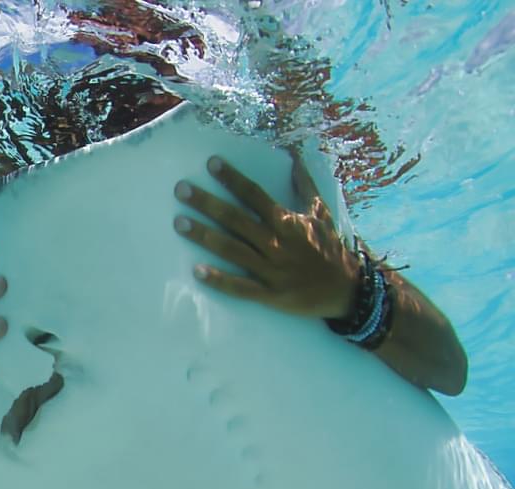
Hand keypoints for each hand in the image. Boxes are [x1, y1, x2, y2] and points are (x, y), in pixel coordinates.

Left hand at [173, 154, 359, 318]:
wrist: (347, 290)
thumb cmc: (330, 249)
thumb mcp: (322, 214)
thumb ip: (306, 186)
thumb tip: (296, 156)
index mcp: (287, 222)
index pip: (255, 195)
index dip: (233, 179)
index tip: (211, 164)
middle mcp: (277, 243)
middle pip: (236, 219)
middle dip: (208, 204)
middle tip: (180, 190)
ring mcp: (272, 269)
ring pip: (232, 250)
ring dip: (205, 236)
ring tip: (179, 223)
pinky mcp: (271, 294)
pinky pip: (241, 287)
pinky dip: (220, 280)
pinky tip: (197, 272)